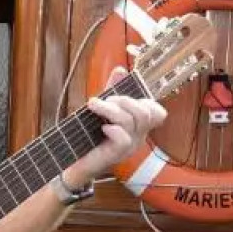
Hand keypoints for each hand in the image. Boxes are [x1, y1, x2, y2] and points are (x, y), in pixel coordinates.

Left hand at [65, 68, 167, 185]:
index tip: (124, 96)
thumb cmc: (89, 135)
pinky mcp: (117, 155)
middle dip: (124, 100)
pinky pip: (124, 138)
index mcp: (138, 126)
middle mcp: (138, 137)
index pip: (158, 113)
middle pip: (144, 113)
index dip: (148, 101)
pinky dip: (113, 129)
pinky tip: (102, 128)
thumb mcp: (102, 108)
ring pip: (131, 122)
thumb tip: (120, 69)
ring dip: (110, 109)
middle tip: (106, 99)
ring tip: (94, 105)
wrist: (73, 161)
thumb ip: (112, 90)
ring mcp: (129, 147)